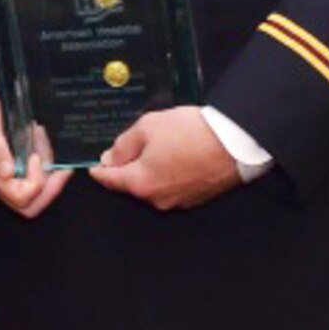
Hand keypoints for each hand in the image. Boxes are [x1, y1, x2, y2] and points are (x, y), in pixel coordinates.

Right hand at [0, 69, 68, 217]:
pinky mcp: (12, 167)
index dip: (36, 182)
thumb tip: (6, 172)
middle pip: (28, 204)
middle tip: (59, 168)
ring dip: (49, 180)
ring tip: (52, 157)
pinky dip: (46, 172)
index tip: (37, 158)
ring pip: (34, 197)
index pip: (20, 196)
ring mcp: (4, 174)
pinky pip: (33, 183)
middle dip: (49, 188)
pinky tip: (46, 153)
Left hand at [89, 106, 240, 210]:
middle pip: (132, 184)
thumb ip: (123, 145)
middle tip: (127, 148)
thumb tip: (109, 158)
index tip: (92, 167)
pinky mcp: (197, 198)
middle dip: (127, 167)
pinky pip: (173, 186)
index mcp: (140, 183)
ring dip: (150, 169)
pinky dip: (169, 173)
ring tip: (157, 147)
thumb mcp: (148, 127)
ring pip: (153, 185)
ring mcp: (179, 201)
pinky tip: (176, 156)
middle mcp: (158, 199)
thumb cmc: (190, 133)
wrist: (235, 142)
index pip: (110, 180)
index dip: (99, 170)